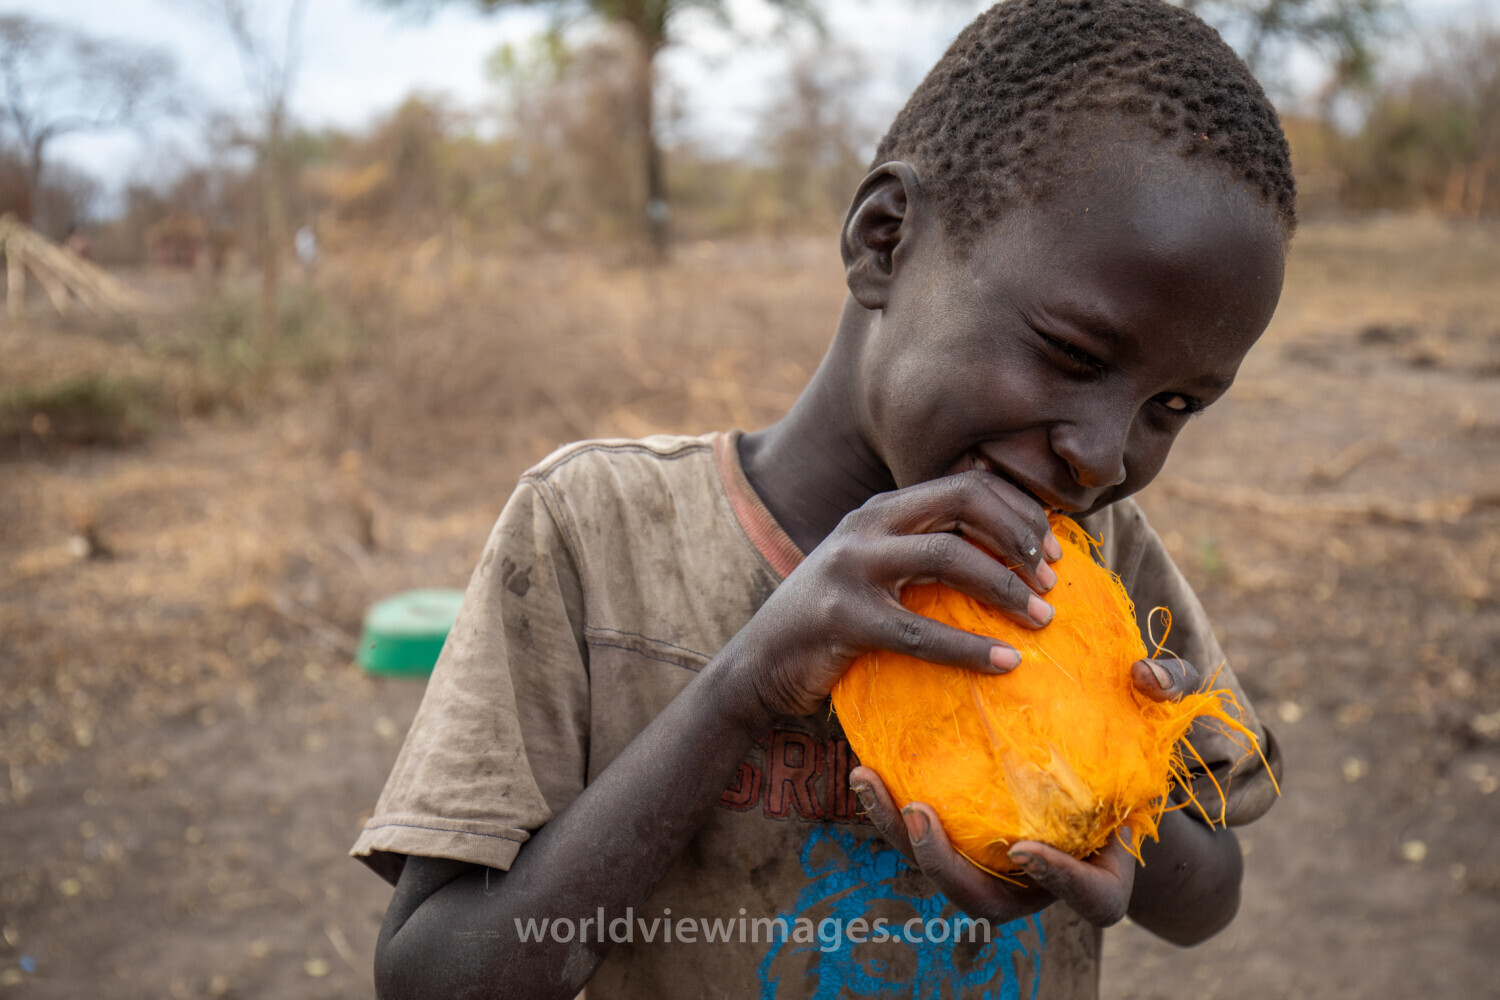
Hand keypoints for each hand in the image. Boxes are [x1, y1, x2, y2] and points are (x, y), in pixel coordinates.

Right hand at [732, 470, 1062, 719]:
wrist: (759, 665)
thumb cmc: (833, 624)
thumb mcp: (875, 572)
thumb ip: (922, 553)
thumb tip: (1012, 555)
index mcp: (881, 510)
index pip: (967, 483)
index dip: (1020, 512)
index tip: (1053, 552)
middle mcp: (866, 526)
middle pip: (964, 502)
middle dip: (1020, 537)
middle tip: (1051, 580)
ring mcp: (850, 567)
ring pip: (949, 557)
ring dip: (1007, 587)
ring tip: (1042, 619)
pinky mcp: (843, 618)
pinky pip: (922, 631)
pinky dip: (972, 649)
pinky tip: (1006, 664)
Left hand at [848, 654, 1203, 926]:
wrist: (1101, 763)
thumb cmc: (1138, 740)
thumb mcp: (1161, 711)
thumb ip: (1166, 687)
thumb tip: (1145, 673)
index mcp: (1104, 870)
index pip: (1093, 899)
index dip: (1062, 882)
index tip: (1026, 847)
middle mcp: (1043, 880)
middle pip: (990, 903)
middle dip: (946, 867)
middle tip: (917, 812)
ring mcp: (997, 866)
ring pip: (943, 871)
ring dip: (900, 835)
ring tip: (868, 780)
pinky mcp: (963, 837)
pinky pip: (923, 835)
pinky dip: (890, 808)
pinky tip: (865, 762)